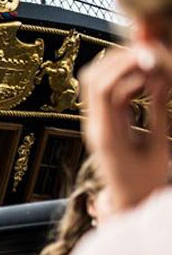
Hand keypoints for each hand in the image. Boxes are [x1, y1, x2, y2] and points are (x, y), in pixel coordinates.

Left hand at [80, 43, 171, 212]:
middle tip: (147, 50)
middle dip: (118, 59)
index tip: (149, 55)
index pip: (104, 89)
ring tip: (147, 61)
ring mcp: (94, 122)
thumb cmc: (146, 184)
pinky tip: (145, 77)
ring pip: (94, 82)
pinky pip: (104, 92)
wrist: (129, 203)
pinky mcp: (102, 122)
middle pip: (93, 78)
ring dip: (118, 66)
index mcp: (106, 133)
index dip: (125, 66)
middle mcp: (94, 125)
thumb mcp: (158, 149)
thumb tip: (161, 81)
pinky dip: (122, 79)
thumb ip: (158, 114)